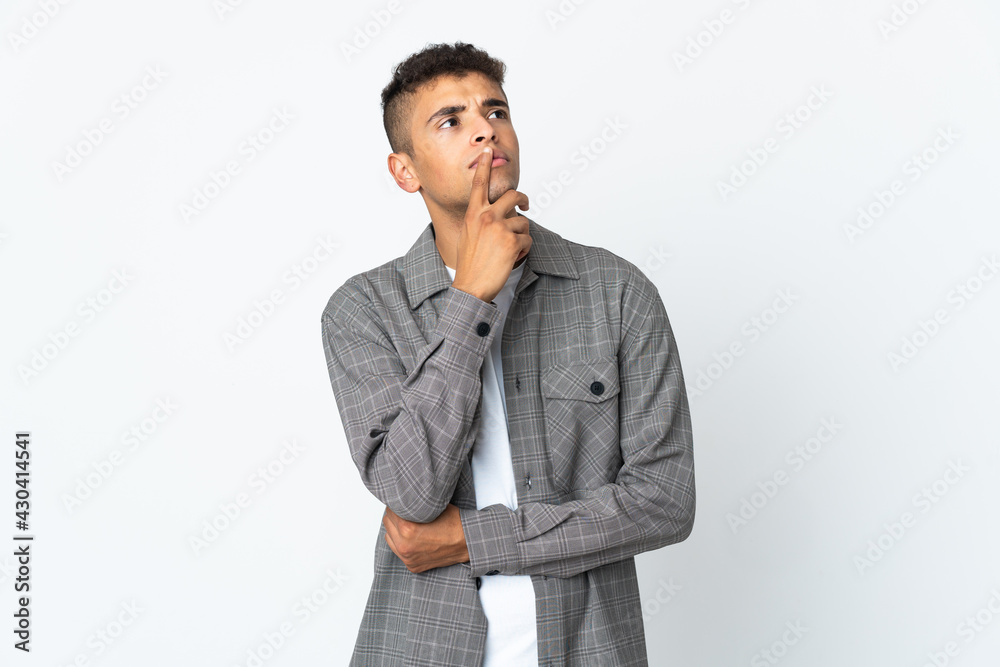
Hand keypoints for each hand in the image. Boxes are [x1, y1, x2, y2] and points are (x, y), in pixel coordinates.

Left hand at [382, 503, 469, 572]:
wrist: (468, 542)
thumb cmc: (454, 524)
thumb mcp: (432, 507)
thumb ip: (414, 504)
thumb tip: (403, 498)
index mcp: (407, 529)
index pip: (390, 511)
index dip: (397, 504)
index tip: (402, 502)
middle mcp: (405, 545)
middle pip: (387, 523)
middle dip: (395, 516)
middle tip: (405, 511)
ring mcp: (408, 558)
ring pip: (389, 537)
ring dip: (395, 529)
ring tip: (408, 524)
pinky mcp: (412, 565)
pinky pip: (398, 550)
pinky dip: (401, 542)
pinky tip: (412, 537)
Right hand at [451, 146, 531, 303]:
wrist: (470, 286)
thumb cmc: (469, 264)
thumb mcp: (468, 235)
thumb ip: (480, 220)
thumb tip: (498, 214)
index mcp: (473, 214)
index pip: (479, 184)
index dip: (485, 166)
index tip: (488, 152)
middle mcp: (486, 216)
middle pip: (512, 195)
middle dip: (523, 199)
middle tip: (527, 205)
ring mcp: (500, 228)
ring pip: (523, 222)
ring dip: (521, 236)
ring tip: (510, 250)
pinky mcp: (512, 241)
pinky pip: (528, 239)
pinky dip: (524, 250)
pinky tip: (513, 258)